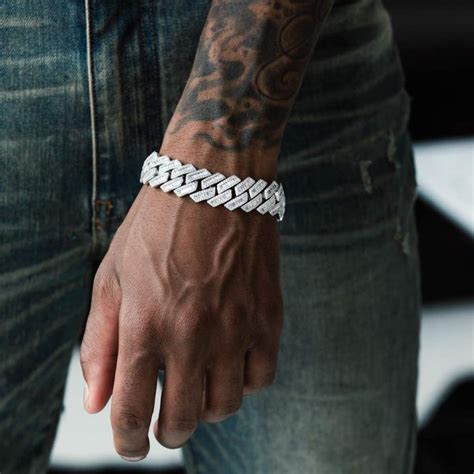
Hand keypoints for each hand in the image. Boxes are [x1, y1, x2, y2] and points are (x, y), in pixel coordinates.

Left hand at [80, 167, 282, 458]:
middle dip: (167, 432)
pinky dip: (243, 382)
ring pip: (225, 406)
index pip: (132, 412)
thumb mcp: (111, 277)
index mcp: (144, 325)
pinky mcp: (267, 316)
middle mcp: (191, 335)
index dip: (127, 441)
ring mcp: (235, 327)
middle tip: (164, 421)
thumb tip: (97, 402)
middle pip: (183, 421)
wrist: (214, 183)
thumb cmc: (156, 227)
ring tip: (198, 385)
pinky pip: (261, 377)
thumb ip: (100, 344)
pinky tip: (230, 362)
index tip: (130, 444)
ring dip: (206, 408)